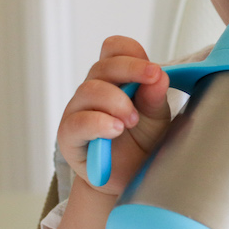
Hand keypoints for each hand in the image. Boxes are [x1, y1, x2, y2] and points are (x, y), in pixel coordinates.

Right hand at [57, 36, 170, 194]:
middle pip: (103, 66)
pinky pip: (77, 122)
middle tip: (152, 84)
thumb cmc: (142, 143)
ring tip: (132, 120)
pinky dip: (98, 123)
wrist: (130, 179)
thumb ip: (155, 97)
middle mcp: (94, 89)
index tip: (154, 71)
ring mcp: (78, 110)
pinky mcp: (69, 135)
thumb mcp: (157, 118)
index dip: (133, 54)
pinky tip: (115, 130)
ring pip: (89, 90)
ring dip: (116, 101)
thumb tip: (159, 75)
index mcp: (116, 78)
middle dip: (130, 71)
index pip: (115, 49)